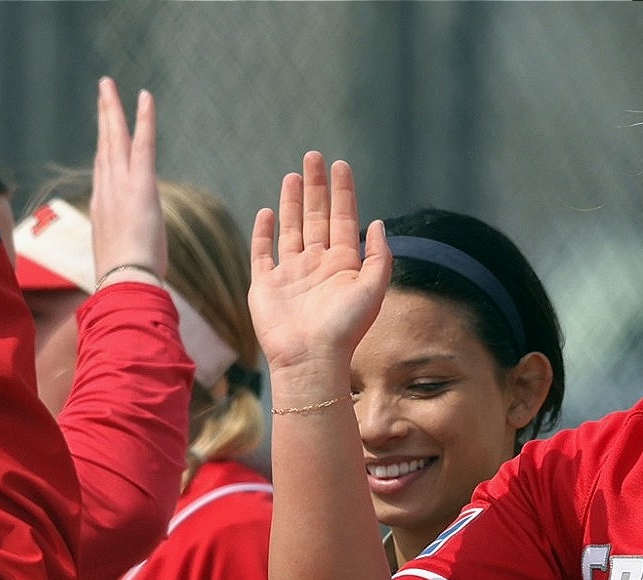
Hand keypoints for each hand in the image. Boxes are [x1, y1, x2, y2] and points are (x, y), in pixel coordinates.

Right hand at [89, 77, 164, 284]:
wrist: (125, 283)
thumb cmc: (125, 283)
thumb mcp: (122, 264)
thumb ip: (124, 254)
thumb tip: (128, 266)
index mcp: (102, 210)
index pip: (102, 172)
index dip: (103, 149)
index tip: (103, 132)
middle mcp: (106, 192)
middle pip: (104, 146)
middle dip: (102, 118)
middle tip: (102, 93)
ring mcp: (121, 186)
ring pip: (116, 138)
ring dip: (113, 109)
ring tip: (109, 87)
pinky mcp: (141, 185)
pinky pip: (143, 144)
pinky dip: (144, 119)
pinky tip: (145, 97)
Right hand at [248, 153, 389, 372]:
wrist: (310, 359)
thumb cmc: (344, 329)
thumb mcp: (373, 289)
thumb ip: (379, 256)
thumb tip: (377, 223)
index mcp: (343, 265)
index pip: (343, 218)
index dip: (343, 191)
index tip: (341, 164)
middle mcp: (317, 266)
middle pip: (316, 216)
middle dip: (316, 186)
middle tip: (314, 156)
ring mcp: (290, 275)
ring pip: (292, 229)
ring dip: (293, 202)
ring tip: (294, 175)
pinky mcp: (266, 286)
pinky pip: (263, 252)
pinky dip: (264, 232)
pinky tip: (268, 212)